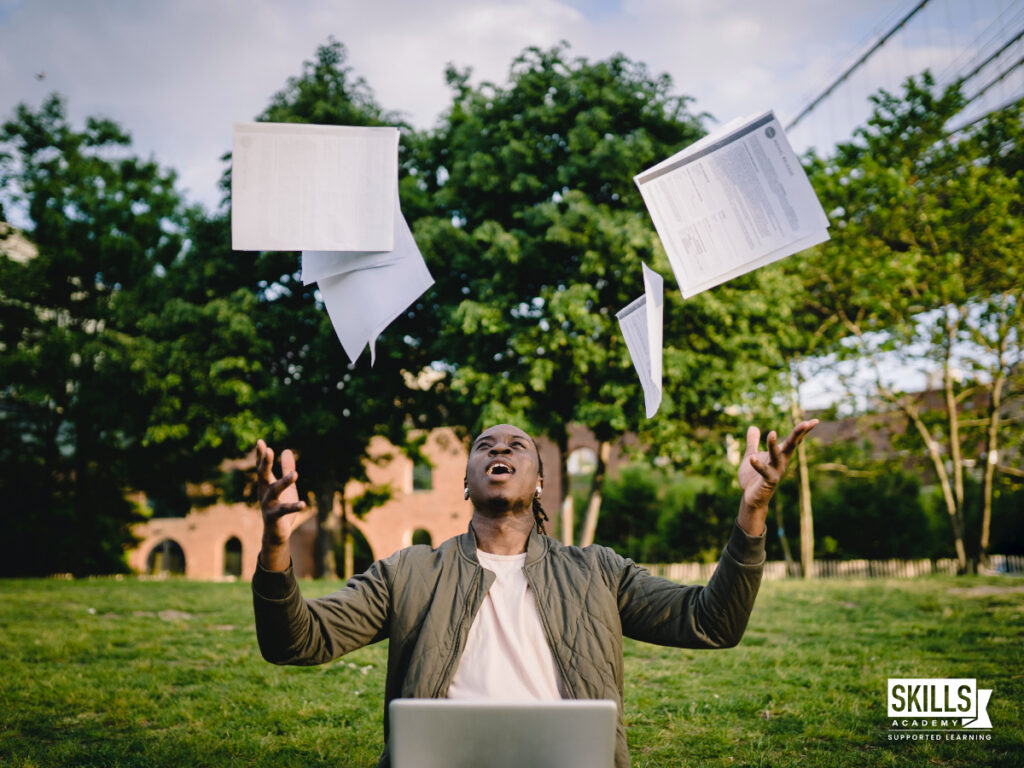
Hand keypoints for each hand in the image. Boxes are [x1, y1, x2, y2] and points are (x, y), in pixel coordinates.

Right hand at [256, 439, 305, 568]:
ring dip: (284, 482)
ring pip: (275, 492)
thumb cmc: (280, 505)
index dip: (261, 455)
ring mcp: (268, 505)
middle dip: (265, 463)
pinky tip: (303, 504)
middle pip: (263, 476)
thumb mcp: (285, 486)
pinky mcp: (275, 517)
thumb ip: (286, 468)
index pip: (262, 467)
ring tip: (295, 474)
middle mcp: (264, 493)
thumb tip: (287, 450)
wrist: (275, 533)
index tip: (260, 442)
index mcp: (266, 485)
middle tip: (269, 450)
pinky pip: (285, 510)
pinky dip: (294, 506)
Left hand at [736, 420, 817, 534]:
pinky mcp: (767, 481)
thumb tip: (753, 427)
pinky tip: (751, 458)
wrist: (751, 497)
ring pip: (776, 456)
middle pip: (791, 445)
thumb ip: (752, 442)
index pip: (793, 440)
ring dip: (773, 445)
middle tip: (806, 423)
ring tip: (771, 433)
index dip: (803, 430)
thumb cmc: (753, 477)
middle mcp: (781, 462)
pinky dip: (757, 465)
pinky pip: (763, 471)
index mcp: (779, 454)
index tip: (815, 420)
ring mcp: (776, 471)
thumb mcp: (752, 454)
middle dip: (798, 434)